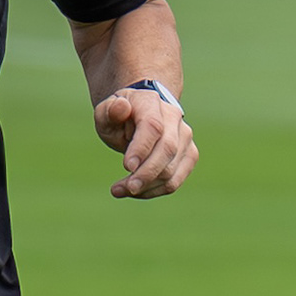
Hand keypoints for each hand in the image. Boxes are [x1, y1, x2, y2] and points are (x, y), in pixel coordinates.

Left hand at [94, 85, 195, 199]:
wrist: (138, 115)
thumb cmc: (118, 116)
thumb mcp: (106, 112)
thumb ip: (110, 111)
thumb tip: (121, 107)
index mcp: (151, 103)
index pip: (153, 127)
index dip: (142, 148)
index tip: (127, 166)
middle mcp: (173, 118)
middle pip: (167, 150)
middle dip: (145, 174)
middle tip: (121, 189)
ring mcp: (185, 137)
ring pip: (172, 169)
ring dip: (146, 186)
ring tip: (119, 190)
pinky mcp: (189, 155)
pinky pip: (175, 180)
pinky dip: (154, 190)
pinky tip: (135, 192)